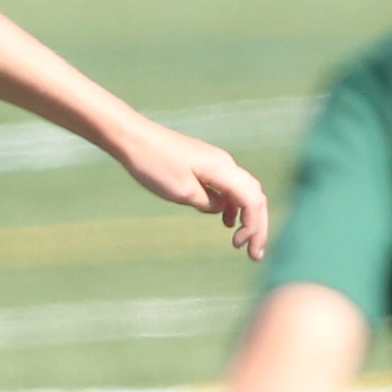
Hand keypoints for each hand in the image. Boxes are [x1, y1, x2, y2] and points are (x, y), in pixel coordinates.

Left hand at [118, 122, 272, 257]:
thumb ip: (208, 203)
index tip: (240, 247)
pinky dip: (232, 206)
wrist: (133, 138)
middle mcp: (225, 164)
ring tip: (241, 241)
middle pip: (255, 197)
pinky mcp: (205, 164)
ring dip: (247, 217)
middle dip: (258, 226)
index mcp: (223, 170)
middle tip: (255, 254)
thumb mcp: (182, 192)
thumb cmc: (155, 164)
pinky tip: (225, 220)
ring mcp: (216, 162)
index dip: (254, 227)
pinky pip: (229, 187)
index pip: (253, 201)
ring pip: (244, 192)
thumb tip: (221, 209)